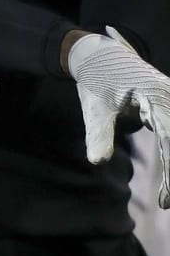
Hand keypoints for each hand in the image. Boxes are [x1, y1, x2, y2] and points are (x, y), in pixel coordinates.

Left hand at [68, 27, 169, 207]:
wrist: (95, 53)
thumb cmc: (94, 80)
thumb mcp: (94, 108)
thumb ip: (99, 134)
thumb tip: (96, 161)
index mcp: (153, 95)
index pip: (168, 139)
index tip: (165, 200)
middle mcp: (169, 95)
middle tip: (164, 202)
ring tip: (165, 195)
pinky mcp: (169, 102)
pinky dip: (169, 151)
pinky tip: (167, 178)